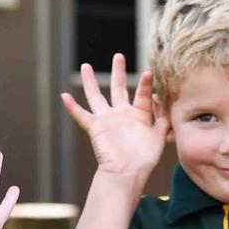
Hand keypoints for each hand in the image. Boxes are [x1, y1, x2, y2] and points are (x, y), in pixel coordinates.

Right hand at [61, 53, 168, 177]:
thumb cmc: (144, 159)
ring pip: (96, 96)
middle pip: (118, 88)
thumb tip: (163, 102)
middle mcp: (121, 114)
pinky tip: (64, 96)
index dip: (146, 84)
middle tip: (118, 56)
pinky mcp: (95, 128)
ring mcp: (107, 120)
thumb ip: (163, 119)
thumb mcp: (159, 137)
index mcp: (138, 116)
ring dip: (90, 81)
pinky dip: (72, 107)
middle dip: (118, 72)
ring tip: (85, 65)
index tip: (149, 72)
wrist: (127, 173)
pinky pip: (81, 116)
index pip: (143, 94)